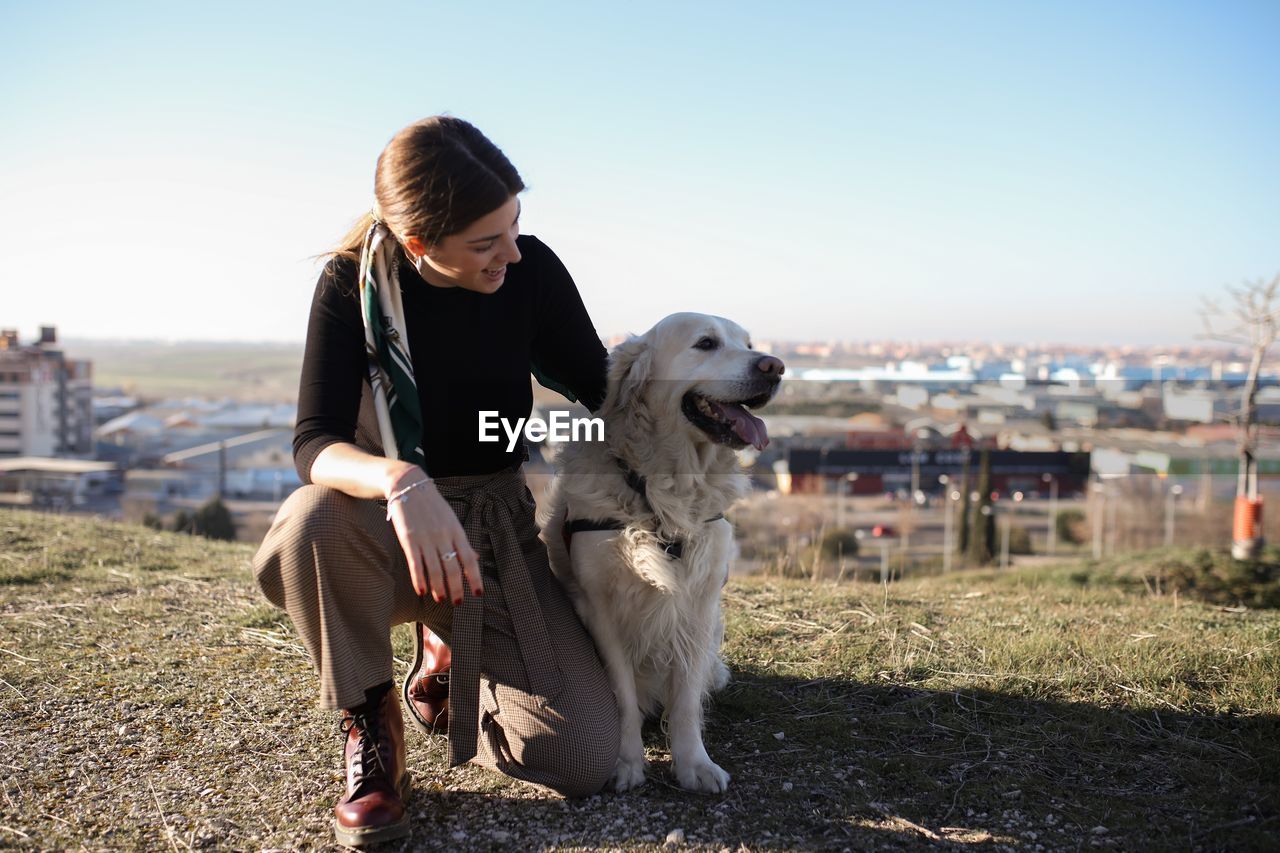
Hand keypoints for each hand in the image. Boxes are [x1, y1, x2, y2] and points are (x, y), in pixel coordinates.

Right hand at [385, 471, 482, 604]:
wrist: (408, 486)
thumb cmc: (432, 505)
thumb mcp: (452, 520)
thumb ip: (462, 541)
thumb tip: (476, 559)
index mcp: (456, 531)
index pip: (469, 559)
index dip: (474, 578)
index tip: (478, 593)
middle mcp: (443, 536)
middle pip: (453, 568)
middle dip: (456, 588)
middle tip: (457, 603)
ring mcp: (426, 538)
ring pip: (435, 569)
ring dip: (439, 588)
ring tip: (441, 599)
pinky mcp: (409, 539)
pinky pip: (416, 564)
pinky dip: (419, 580)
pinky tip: (422, 591)